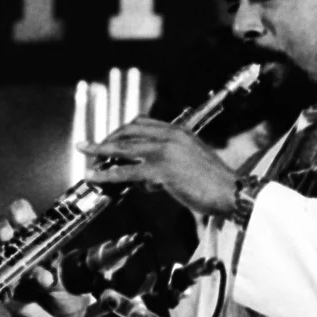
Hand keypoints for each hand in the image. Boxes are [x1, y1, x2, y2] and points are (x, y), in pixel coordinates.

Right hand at [0, 199, 89, 316]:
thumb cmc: (70, 294)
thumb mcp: (66, 282)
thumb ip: (54, 278)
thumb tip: (44, 278)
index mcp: (41, 243)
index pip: (28, 221)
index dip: (21, 214)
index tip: (20, 217)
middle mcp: (23, 252)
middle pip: (6, 232)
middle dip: (4, 230)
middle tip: (7, 235)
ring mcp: (10, 269)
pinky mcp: (0, 287)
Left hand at [79, 118, 237, 217]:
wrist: (231, 192)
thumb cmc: (214, 183)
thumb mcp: (191, 162)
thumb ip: (170, 162)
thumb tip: (147, 178)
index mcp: (179, 131)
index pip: (143, 123)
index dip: (122, 130)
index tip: (110, 138)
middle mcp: (171, 136)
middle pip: (129, 131)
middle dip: (108, 138)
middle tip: (92, 147)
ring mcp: (165, 151)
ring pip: (124, 148)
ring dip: (100, 151)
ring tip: (85, 152)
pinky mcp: (162, 170)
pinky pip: (127, 171)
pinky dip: (107, 174)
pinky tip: (94, 176)